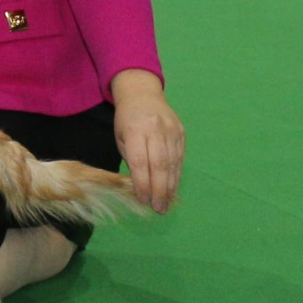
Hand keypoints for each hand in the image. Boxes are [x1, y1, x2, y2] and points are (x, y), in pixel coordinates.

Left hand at [110, 69, 184, 212]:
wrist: (143, 93)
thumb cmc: (126, 119)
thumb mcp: (120, 137)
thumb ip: (131, 159)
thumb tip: (141, 187)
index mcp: (135, 129)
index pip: (140, 162)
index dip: (142, 183)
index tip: (143, 200)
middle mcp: (155, 129)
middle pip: (160, 165)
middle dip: (159, 191)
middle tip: (158, 209)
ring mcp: (171, 131)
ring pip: (173, 164)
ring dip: (170, 187)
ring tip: (166, 204)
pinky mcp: (181, 133)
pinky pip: (180, 159)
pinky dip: (176, 176)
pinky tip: (173, 189)